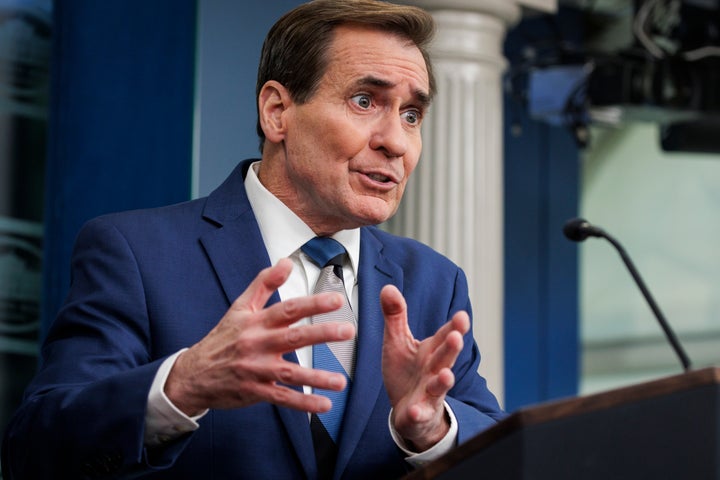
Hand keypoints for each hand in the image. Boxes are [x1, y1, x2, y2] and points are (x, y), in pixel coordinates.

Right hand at [164, 258, 355, 415]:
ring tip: (341, 381)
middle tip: (348, 331)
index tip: (336, 299)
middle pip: (294, 337)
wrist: (193, 374)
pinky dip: (303, 403)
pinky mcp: (255, 391)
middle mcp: (257, 344)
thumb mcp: (240, 307)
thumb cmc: (222, 338)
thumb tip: (285, 262)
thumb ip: (264, 283)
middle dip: (322, 334)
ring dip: (317, 377)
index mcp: (257, 322)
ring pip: (290, 372)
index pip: (289, 308)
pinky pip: (282, 398)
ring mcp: (256, 369)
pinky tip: (324, 404)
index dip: (313, 304)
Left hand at [380, 285, 468, 451]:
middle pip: (445, 358)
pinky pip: (420, 413)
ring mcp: (429, 393)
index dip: (454, 326)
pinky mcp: (419, 413)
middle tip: (457, 337)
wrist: (407, 411)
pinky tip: (416, 410)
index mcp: (431, 351)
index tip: (462, 316)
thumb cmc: (406, 372)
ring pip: (438, 387)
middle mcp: (434, 370)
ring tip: (445, 376)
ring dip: (443, 381)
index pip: (445, 336)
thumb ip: (396, 315)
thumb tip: (388, 287)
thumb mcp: (397, 341)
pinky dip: (419, 412)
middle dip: (452, 348)